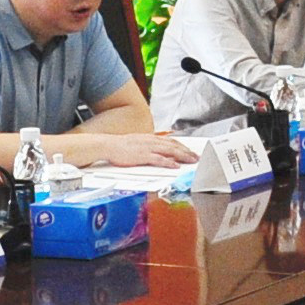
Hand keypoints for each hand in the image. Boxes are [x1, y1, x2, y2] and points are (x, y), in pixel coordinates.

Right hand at [64, 132, 192, 169]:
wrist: (107, 145)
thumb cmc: (119, 147)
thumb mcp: (135, 144)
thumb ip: (146, 147)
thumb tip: (154, 153)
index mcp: (149, 138)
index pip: (169, 141)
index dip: (181, 146)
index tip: (189, 150)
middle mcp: (151, 141)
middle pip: (173, 145)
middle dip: (187, 151)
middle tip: (197, 157)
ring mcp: (147, 148)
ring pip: (170, 151)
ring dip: (182, 156)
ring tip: (192, 161)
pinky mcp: (142, 156)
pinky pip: (159, 159)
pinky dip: (169, 163)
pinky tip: (176, 166)